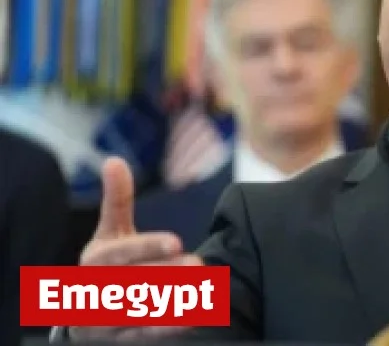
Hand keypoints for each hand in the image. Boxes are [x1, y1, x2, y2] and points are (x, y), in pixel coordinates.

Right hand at [69, 157, 202, 340]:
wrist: (85, 311)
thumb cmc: (107, 263)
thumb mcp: (110, 232)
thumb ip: (116, 201)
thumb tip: (114, 160)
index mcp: (94, 261)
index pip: (120, 254)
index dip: (147, 247)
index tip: (176, 241)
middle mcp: (96, 291)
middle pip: (132, 284)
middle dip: (166, 275)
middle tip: (200, 264)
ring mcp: (105, 320)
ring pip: (139, 312)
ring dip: (172, 301)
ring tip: (204, 289)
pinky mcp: (119, 340)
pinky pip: (145, 335)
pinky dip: (168, 328)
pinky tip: (195, 317)